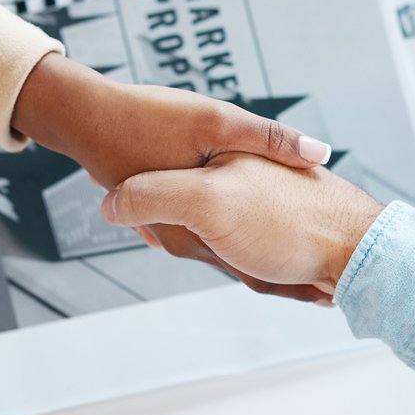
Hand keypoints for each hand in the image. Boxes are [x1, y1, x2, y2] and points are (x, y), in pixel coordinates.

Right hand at [9, 54, 334, 295]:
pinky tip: (244, 240)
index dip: (293, 284)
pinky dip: (229, 242)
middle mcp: (181, 237)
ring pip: (222, 254)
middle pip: (241, 268)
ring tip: (297, 276)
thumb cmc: (148, 118)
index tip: (329, 298)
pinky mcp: (164, 215)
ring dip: (257, 264)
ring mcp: (170, 228)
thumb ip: (268, 139)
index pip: (253, 271)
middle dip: (281, 280)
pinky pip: (203, 237)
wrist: (86, 116)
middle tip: (323, 296)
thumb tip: (320, 154)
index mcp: (195, 226)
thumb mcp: (216, 121)